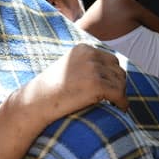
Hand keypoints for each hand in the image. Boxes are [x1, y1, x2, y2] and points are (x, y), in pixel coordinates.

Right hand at [9, 44, 128, 126]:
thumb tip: (111, 72)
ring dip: (120, 94)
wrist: (36, 102)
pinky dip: (122, 103)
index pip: (110, 60)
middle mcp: (90, 55)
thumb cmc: (50, 90)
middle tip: (115, 98)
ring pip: (120, 82)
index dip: (113, 76)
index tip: (111, 88)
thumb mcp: (68, 68)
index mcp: (83, 48)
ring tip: (116, 104)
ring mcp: (93, 69)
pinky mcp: (96, 84)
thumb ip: (86, 64)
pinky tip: (120, 109)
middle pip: (118, 69)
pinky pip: (119, 94)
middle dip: (118, 84)